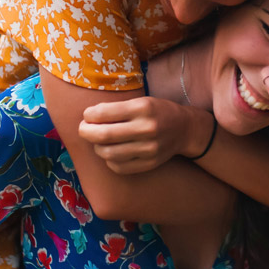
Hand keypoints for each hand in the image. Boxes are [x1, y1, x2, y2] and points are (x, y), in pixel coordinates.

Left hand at [79, 96, 214, 173]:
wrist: (185, 129)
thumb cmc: (157, 111)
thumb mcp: (140, 101)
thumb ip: (116, 108)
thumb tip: (88, 117)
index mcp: (142, 108)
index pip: (104, 113)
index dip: (89, 115)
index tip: (86, 116)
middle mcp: (146, 128)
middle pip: (104, 135)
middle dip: (86, 132)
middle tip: (83, 129)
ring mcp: (149, 148)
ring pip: (109, 154)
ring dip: (97, 148)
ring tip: (98, 142)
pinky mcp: (150, 163)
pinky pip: (119, 167)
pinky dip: (109, 160)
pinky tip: (111, 152)